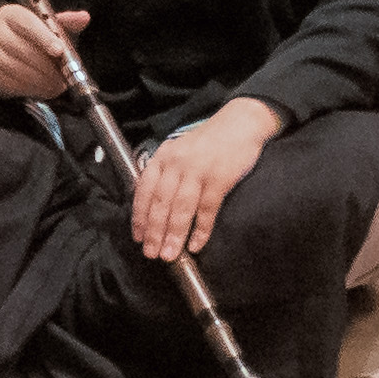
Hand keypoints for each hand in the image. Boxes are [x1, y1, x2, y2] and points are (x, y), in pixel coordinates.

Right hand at [0, 2, 87, 101]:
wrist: (1, 53)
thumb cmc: (29, 38)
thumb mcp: (47, 28)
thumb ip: (65, 23)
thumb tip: (84, 17)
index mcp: (12, 14)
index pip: (28, 23)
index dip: (44, 37)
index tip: (59, 51)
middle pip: (25, 50)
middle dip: (48, 68)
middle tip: (64, 79)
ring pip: (18, 69)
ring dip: (41, 81)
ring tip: (56, 87)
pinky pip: (10, 83)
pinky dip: (30, 89)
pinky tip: (41, 90)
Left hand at [130, 98, 278, 261]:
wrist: (240, 123)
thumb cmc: (208, 141)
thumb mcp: (179, 150)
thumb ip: (165, 172)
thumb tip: (152, 207)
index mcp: (163, 156)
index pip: (144, 190)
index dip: (140, 216)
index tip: (138, 237)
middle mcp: (177, 162)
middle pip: (161, 202)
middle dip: (154, 231)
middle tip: (151, 253)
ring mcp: (198, 170)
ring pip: (181, 208)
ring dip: (174, 234)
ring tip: (170, 254)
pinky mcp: (220, 178)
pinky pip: (207, 209)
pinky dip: (201, 229)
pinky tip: (196, 244)